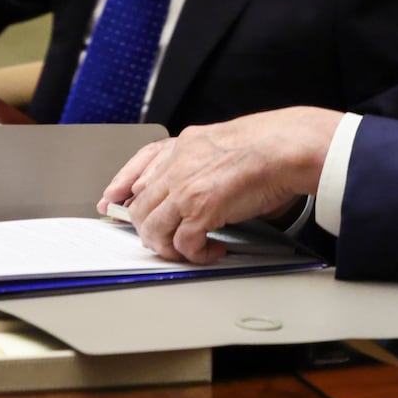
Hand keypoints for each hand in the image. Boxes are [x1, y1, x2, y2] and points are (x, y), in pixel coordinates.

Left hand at [98, 106, 341, 263]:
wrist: (286, 148)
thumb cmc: (268, 146)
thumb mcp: (223, 143)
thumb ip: (199, 159)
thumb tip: (188, 187)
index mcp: (184, 144)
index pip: (139, 165)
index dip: (121, 186)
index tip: (112, 202)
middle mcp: (178, 165)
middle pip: (141, 206)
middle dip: (149, 229)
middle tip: (168, 240)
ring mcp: (186, 188)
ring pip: (153, 228)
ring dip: (169, 246)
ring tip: (191, 250)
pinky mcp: (201, 210)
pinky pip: (183, 244)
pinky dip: (195, 255)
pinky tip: (211, 251)